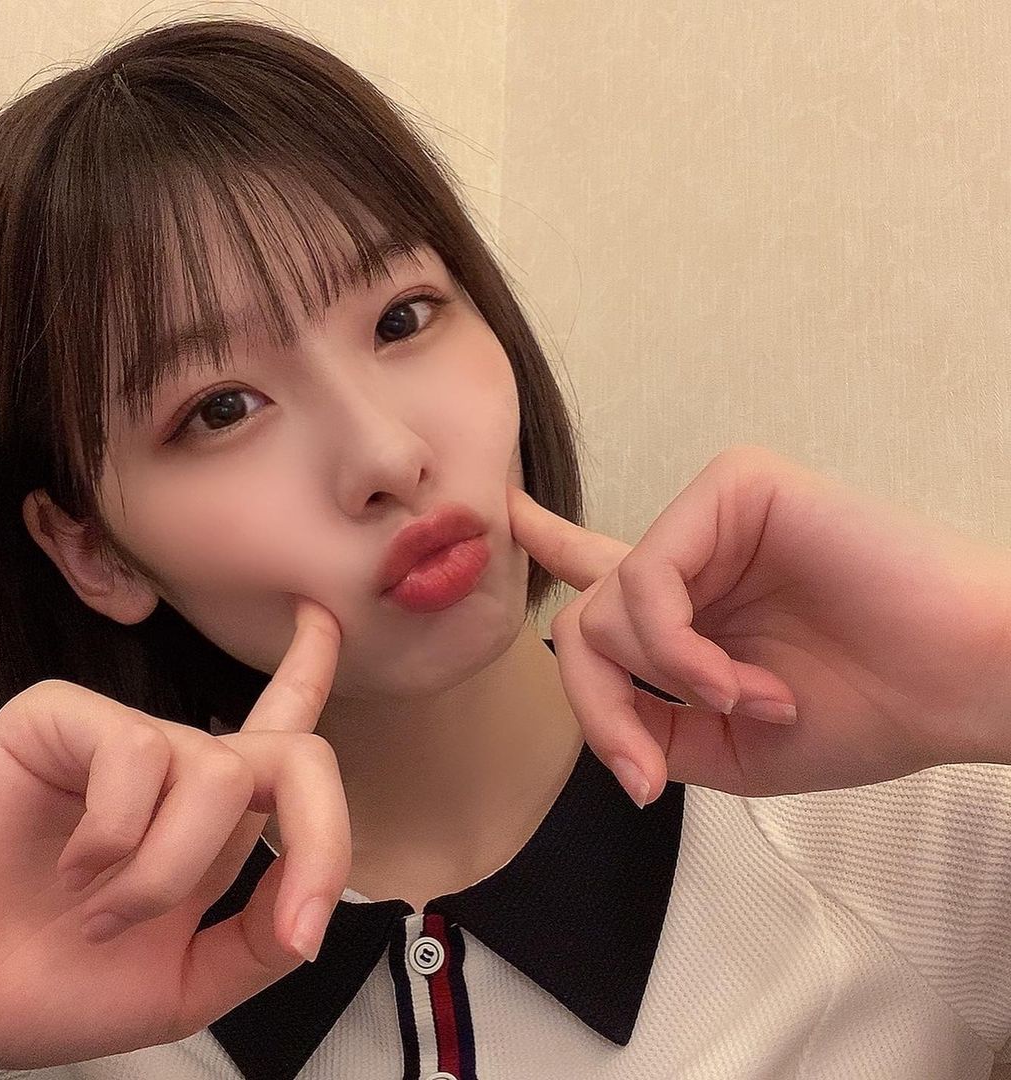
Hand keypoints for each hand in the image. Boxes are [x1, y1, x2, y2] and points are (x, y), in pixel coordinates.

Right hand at [0, 598, 347, 1068]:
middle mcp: (180, 771)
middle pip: (297, 752)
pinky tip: (69, 863)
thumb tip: (311, 907)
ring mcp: (126, 742)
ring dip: (165, 876)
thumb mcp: (178, 986)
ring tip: (100, 911)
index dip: (310, 670)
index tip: (323, 619)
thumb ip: (254, 945)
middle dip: (321, 835)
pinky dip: (113, 838)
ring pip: (222, 777)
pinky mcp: (64, 719)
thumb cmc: (39, 982)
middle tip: (288, 924)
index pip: (281, 732)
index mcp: (210, 822)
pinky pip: (141, 755)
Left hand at [508, 445, 1010, 804]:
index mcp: (697, 602)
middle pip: (584, 621)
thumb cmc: (868, 712)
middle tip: (649, 769)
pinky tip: (736, 681)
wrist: (961, 685)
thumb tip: (598, 726)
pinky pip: (649, 578)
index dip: (555, 543)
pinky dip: (678, 650)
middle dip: (602, 708)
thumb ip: (649, 726)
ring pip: (608, 604)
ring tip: (751, 703)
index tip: (509, 513)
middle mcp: (695, 553)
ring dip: (668, 683)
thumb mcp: (730, 749)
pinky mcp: (735, 487)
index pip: (608, 572)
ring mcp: (712, 516)